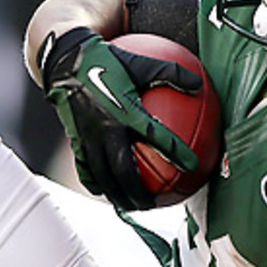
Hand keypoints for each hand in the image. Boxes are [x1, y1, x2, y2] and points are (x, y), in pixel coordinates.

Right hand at [40, 28, 202, 210]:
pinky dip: (96, 183)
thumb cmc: (108, 60)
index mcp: (125, 110)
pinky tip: (106, 192)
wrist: (66, 61)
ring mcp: (88, 137)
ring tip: (133, 206)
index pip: (155, 135)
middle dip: (138, 191)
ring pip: (103, 175)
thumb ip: (171, 73)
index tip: (193, 165)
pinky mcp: (76, 140)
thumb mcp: (141, 62)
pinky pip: (85, 168)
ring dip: (117, 194)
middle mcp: (105, 128)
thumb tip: (200, 85)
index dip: (175, 151)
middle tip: (155, 203)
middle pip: (123, 170)